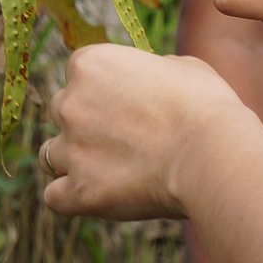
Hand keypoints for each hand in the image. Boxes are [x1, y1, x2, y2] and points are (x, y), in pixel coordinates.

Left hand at [43, 43, 248, 219]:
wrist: (212, 153)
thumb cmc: (206, 106)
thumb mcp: (183, 67)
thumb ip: (153, 68)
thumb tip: (152, 76)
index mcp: (91, 64)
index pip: (77, 71)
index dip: (101, 88)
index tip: (126, 102)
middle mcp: (70, 103)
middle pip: (61, 110)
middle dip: (86, 123)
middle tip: (126, 138)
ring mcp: (70, 148)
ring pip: (50, 154)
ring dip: (75, 160)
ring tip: (114, 169)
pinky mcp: (79, 191)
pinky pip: (55, 196)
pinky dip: (72, 197)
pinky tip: (99, 196)